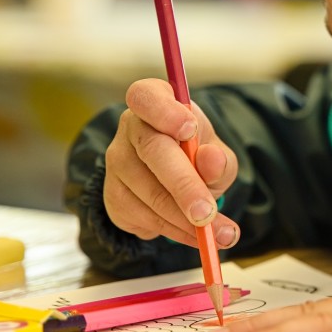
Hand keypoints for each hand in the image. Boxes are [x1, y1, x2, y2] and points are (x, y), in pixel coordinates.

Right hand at [103, 78, 240, 247]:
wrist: (176, 181)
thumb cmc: (197, 155)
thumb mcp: (217, 153)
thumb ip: (219, 159)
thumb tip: (211, 160)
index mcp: (155, 102)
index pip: (145, 97)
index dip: (165, 112)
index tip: (190, 129)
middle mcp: (130, 128)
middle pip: (152, 151)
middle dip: (183, 186)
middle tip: (207, 214)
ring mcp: (116, 163)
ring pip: (149, 193)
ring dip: (184, 219)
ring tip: (218, 234)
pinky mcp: (113, 196)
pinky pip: (143, 218)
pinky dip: (174, 231)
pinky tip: (193, 233)